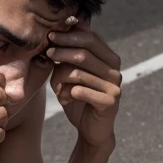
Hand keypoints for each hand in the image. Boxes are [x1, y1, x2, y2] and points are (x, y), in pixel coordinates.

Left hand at [46, 23, 120, 147]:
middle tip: (48, 53)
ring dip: (60, 79)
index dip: (69, 35)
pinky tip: (65, 99)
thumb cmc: (79, 99)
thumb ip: (68, 57)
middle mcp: (115, 70)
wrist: (91, 130)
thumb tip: (56, 33)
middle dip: (62, 52)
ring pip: (78, 74)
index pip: (90, 38)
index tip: (50, 35)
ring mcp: (114, 85)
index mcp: (109, 58)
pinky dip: (67, 94)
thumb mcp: (71, 75)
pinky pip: (81, 91)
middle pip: (84, 53)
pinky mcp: (110, 102)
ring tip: (56, 88)